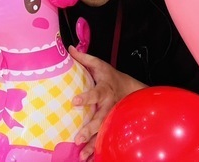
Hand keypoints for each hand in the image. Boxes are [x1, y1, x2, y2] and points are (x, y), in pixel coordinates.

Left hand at [69, 46, 146, 160]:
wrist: (131, 90)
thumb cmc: (109, 77)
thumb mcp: (99, 64)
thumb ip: (84, 58)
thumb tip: (68, 48)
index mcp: (104, 89)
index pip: (95, 92)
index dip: (86, 97)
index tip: (75, 101)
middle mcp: (109, 105)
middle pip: (100, 118)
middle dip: (90, 128)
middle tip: (78, 138)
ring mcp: (111, 118)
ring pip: (103, 132)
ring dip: (93, 144)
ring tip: (83, 155)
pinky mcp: (112, 126)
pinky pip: (105, 139)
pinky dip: (98, 150)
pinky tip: (89, 159)